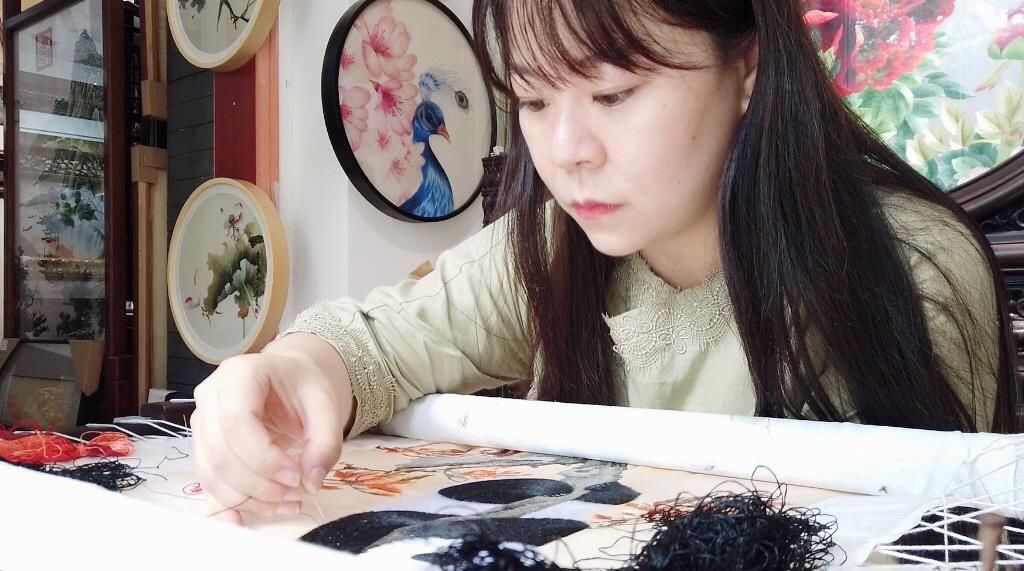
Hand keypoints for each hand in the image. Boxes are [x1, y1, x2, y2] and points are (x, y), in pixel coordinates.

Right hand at [190, 335, 351, 523]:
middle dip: (260, 485)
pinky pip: (208, 485)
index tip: (296, 477)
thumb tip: (310, 481)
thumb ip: (326, 441)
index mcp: (239, 374)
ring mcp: (201, 424)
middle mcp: (210, 396)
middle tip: (297, 493)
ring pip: (211, 475)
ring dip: (249, 499)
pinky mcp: (202, 449)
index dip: (264, 459)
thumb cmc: (303, 386)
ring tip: (289, 502)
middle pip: (221, 454)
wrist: (287, 379)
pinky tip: (249, 520)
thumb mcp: (326, 404)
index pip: (236, 423)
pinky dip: (229, 507)